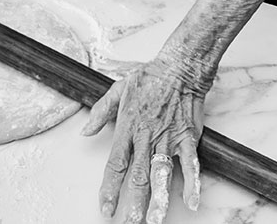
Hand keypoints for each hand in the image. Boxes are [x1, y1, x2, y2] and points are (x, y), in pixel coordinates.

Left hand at [81, 58, 204, 222]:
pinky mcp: (187, 137)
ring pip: (161, 174)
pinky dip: (192, 183)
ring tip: (155, 221)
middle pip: (138, 176)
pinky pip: (190, 164)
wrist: (179, 68)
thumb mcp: (118, 89)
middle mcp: (146, 136)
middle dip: (133, 204)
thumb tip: (84, 131)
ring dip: (159, 200)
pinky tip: (191, 201)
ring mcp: (168, 138)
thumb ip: (100, 112)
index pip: (115, 164)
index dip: (110, 188)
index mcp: (128, 127)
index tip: (106, 208)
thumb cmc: (149, 77)